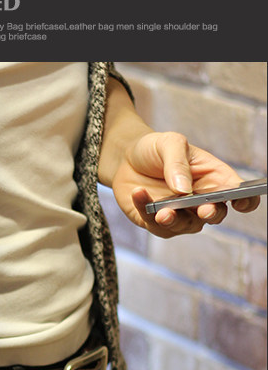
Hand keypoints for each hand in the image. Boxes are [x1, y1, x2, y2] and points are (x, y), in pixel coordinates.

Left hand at [111, 131, 259, 237]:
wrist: (125, 159)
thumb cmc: (155, 149)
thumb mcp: (169, 144)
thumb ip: (178, 163)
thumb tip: (184, 190)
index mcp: (214, 178)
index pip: (238, 193)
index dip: (246, 200)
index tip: (241, 200)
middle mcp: (201, 200)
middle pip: (215, 215)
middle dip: (211, 214)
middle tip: (204, 210)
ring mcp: (180, 214)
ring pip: (186, 226)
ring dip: (175, 220)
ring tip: (162, 212)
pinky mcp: (156, 222)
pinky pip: (154, 224)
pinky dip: (146, 210)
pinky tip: (138, 193)